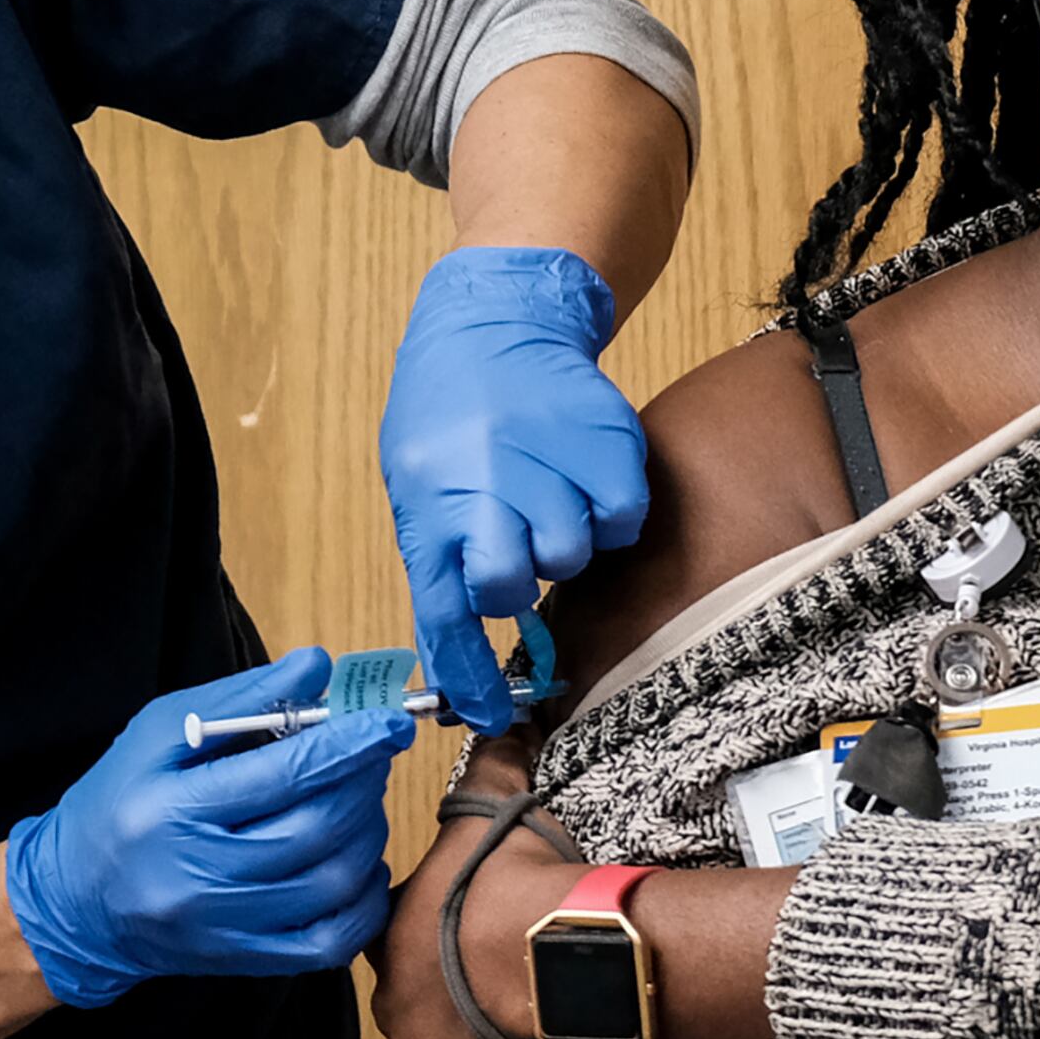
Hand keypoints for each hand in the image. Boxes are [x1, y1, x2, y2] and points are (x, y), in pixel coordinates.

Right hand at [4, 650, 410, 1007]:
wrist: (73, 901)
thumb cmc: (117, 802)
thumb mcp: (159, 733)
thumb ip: (240, 699)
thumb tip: (317, 666)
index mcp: (171, 809)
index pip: (282, 776)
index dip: (349, 746)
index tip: (391, 722)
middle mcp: (198, 875)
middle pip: (315, 830)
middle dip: (361, 785)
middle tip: (369, 756)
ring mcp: (223, 926)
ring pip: (331, 883)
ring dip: (366, 834)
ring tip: (357, 803)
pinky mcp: (243, 961)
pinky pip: (330, 941)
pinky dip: (362, 900)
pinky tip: (356, 864)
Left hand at [370, 741, 571, 1038]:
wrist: (546, 953)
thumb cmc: (516, 881)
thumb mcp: (500, 805)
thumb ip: (494, 762)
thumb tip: (501, 714)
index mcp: (392, 933)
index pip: (397, 940)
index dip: (436, 939)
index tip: (473, 937)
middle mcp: (390, 1001)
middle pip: (417, 1005)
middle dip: (454, 999)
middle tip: (509, 983)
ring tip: (528, 1025)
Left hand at [378, 246, 649, 734]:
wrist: (494, 325)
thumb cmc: (449, 418)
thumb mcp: (418, 487)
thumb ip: (440, 563)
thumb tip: (457, 662)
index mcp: (429, 504)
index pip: (444, 611)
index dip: (468, 674)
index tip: (490, 714)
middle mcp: (485, 484)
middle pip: (513, 584)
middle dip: (516, 580)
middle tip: (519, 545)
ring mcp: (548, 460)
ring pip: (573, 553)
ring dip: (565, 539)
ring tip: (548, 497)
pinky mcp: (605, 440)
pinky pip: (621, 517)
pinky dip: (608, 513)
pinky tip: (585, 481)